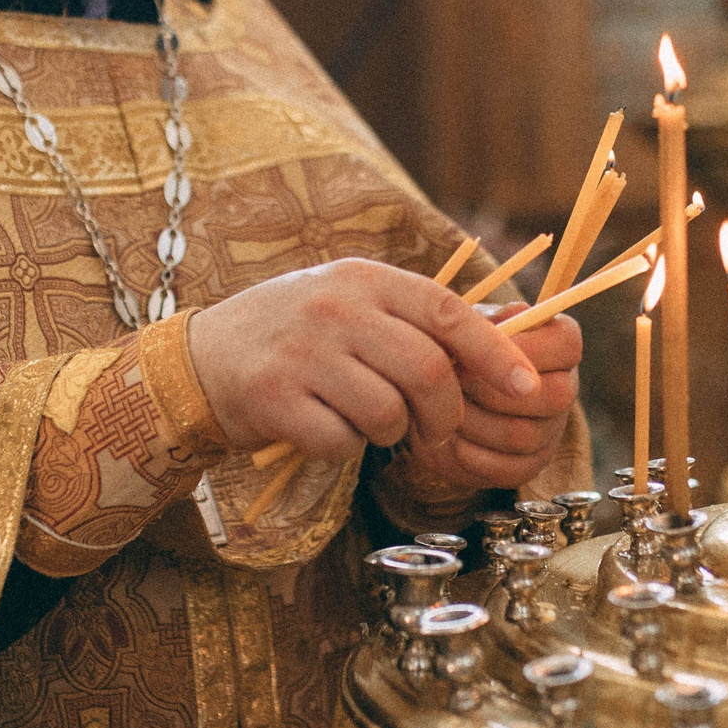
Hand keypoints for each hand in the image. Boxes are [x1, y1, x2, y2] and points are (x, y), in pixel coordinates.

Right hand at [187, 259, 546, 464]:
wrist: (203, 359)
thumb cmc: (295, 335)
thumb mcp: (349, 302)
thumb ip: (412, 319)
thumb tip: (500, 346)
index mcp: (363, 278)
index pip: (447, 312)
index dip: (493, 354)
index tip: (525, 386)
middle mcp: (334, 309)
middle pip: (427, 373)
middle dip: (444, 415)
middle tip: (434, 431)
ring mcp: (302, 355)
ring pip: (387, 415)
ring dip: (388, 434)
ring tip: (364, 420)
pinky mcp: (273, 400)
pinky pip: (342, 443)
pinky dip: (344, 448)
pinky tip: (324, 428)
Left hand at [394, 304, 582, 496]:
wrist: (437, 394)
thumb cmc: (458, 347)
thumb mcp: (466, 321)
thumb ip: (484, 320)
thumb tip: (503, 324)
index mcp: (559, 344)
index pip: (566, 344)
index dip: (522, 350)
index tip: (474, 349)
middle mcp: (565, 388)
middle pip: (554, 396)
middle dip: (491, 389)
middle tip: (451, 381)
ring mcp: (550, 430)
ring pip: (523, 434)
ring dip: (474, 422)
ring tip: (442, 407)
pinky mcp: (529, 465)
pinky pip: (507, 469)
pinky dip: (469, 454)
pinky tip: (447, 436)